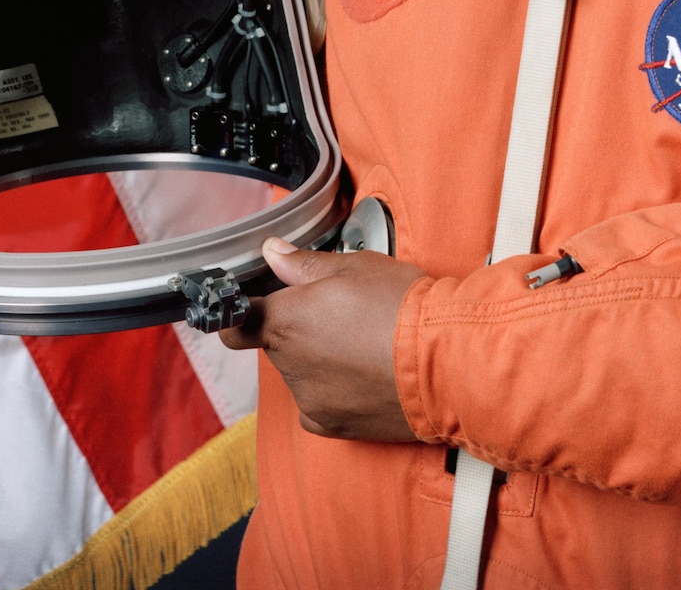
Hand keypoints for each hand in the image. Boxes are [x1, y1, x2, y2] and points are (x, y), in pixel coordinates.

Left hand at [219, 236, 425, 439]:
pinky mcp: (333, 427)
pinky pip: (320, 402)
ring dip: (318, 359)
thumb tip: (271, 253)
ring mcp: (310, 401)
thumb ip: (304, 264)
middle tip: (340, 312)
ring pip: (301, 373)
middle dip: (298, 328)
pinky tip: (366, 372)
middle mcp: (290, 365)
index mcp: (287, 321)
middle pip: (277, 344)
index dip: (238, 314)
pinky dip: (334, 389)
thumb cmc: (401, 307)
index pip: (234, 325)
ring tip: (363, 343)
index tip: (253, 305)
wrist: (446, 363)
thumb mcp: (355, 267)